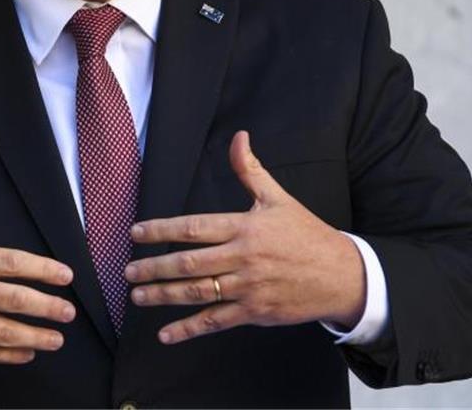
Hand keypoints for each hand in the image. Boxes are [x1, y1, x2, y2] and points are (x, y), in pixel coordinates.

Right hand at [0, 170, 75, 364]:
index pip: (9, 262)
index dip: (42, 268)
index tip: (64, 275)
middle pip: (12, 299)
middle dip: (46, 306)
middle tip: (68, 310)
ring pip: (3, 330)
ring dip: (35, 336)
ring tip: (57, 337)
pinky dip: (11, 355)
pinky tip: (28, 352)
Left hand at [125, 131, 365, 344]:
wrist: (343, 275)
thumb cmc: (306, 234)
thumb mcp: (278, 198)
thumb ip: (250, 170)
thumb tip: (238, 136)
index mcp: (244, 227)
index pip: (194, 228)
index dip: (161, 230)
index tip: (135, 234)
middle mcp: (243, 258)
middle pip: (189, 264)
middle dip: (154, 268)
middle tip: (127, 271)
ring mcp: (249, 288)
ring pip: (198, 293)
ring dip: (163, 296)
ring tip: (137, 296)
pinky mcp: (255, 312)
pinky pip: (216, 321)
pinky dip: (189, 329)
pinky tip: (166, 334)